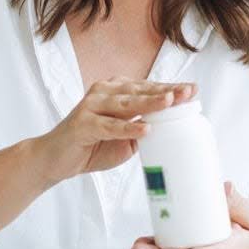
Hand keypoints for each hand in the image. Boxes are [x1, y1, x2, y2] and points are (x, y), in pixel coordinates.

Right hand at [29, 79, 196, 187]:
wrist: (55, 159)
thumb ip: (142, 129)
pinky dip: (126, 128)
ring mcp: (91, 106)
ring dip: (149, 103)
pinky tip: (144, 129)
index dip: (170, 89)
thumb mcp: (123, 138)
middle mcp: (103, 92)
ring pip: (126, 104)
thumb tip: (168, 128)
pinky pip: (108, 126)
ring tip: (169, 102)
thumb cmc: (90, 146)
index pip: (147, 88)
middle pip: (140, 91)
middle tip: (188, 93)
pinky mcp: (82, 124)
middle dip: (166, 92)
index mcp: (115, 92)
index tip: (193, 91)